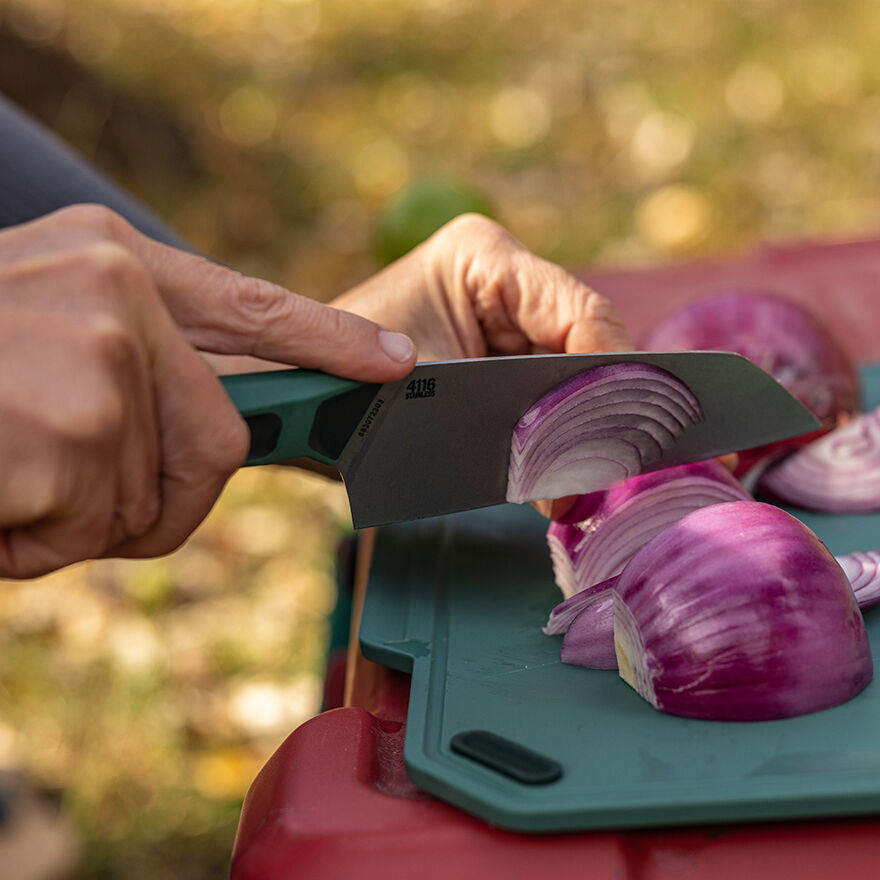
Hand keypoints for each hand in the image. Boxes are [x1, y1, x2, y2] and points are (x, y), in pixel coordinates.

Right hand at [0, 205, 415, 577]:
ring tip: (7, 474)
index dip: (330, 343)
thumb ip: (123, 344)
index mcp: (112, 257)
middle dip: (161, 494)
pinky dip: (35, 543)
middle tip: (69, 493)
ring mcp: (104, 357)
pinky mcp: (78, 426)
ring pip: (149, 497)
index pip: (252, 308)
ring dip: (78, 517)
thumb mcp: (30, 309)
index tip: (394, 362)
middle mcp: (120, 294)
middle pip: (219, 438)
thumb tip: (202, 412)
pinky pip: (92, 528)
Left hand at [332, 213, 632, 517]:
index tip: (624, 430)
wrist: (299, 397)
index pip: (580, 313)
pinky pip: (543, 396)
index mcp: (484, 258)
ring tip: (581, 483)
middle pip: (582, 347)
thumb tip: (570, 482)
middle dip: (594, 409)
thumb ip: (503, 426)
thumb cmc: (339, 380)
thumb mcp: (425, 396)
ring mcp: (505, 319)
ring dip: (575, 428)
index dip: (612, 372)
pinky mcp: (500, 356)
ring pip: (570, 377)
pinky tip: (559, 476)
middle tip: (605, 471)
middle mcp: (504, 280)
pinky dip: (551, 435)